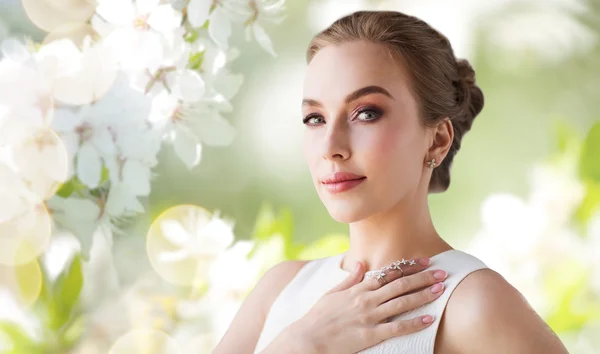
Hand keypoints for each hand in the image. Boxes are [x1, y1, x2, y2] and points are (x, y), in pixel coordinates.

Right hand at [290, 257, 447, 353]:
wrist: (307, 339)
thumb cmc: (318, 318)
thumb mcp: (331, 293)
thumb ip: (349, 279)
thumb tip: (359, 264)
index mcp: (358, 288)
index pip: (389, 273)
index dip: (409, 266)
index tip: (425, 261)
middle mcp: (366, 299)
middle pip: (400, 285)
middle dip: (423, 277)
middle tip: (442, 272)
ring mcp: (369, 317)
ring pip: (402, 303)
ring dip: (423, 295)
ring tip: (441, 290)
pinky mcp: (370, 335)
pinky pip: (397, 328)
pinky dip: (414, 323)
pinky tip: (429, 319)